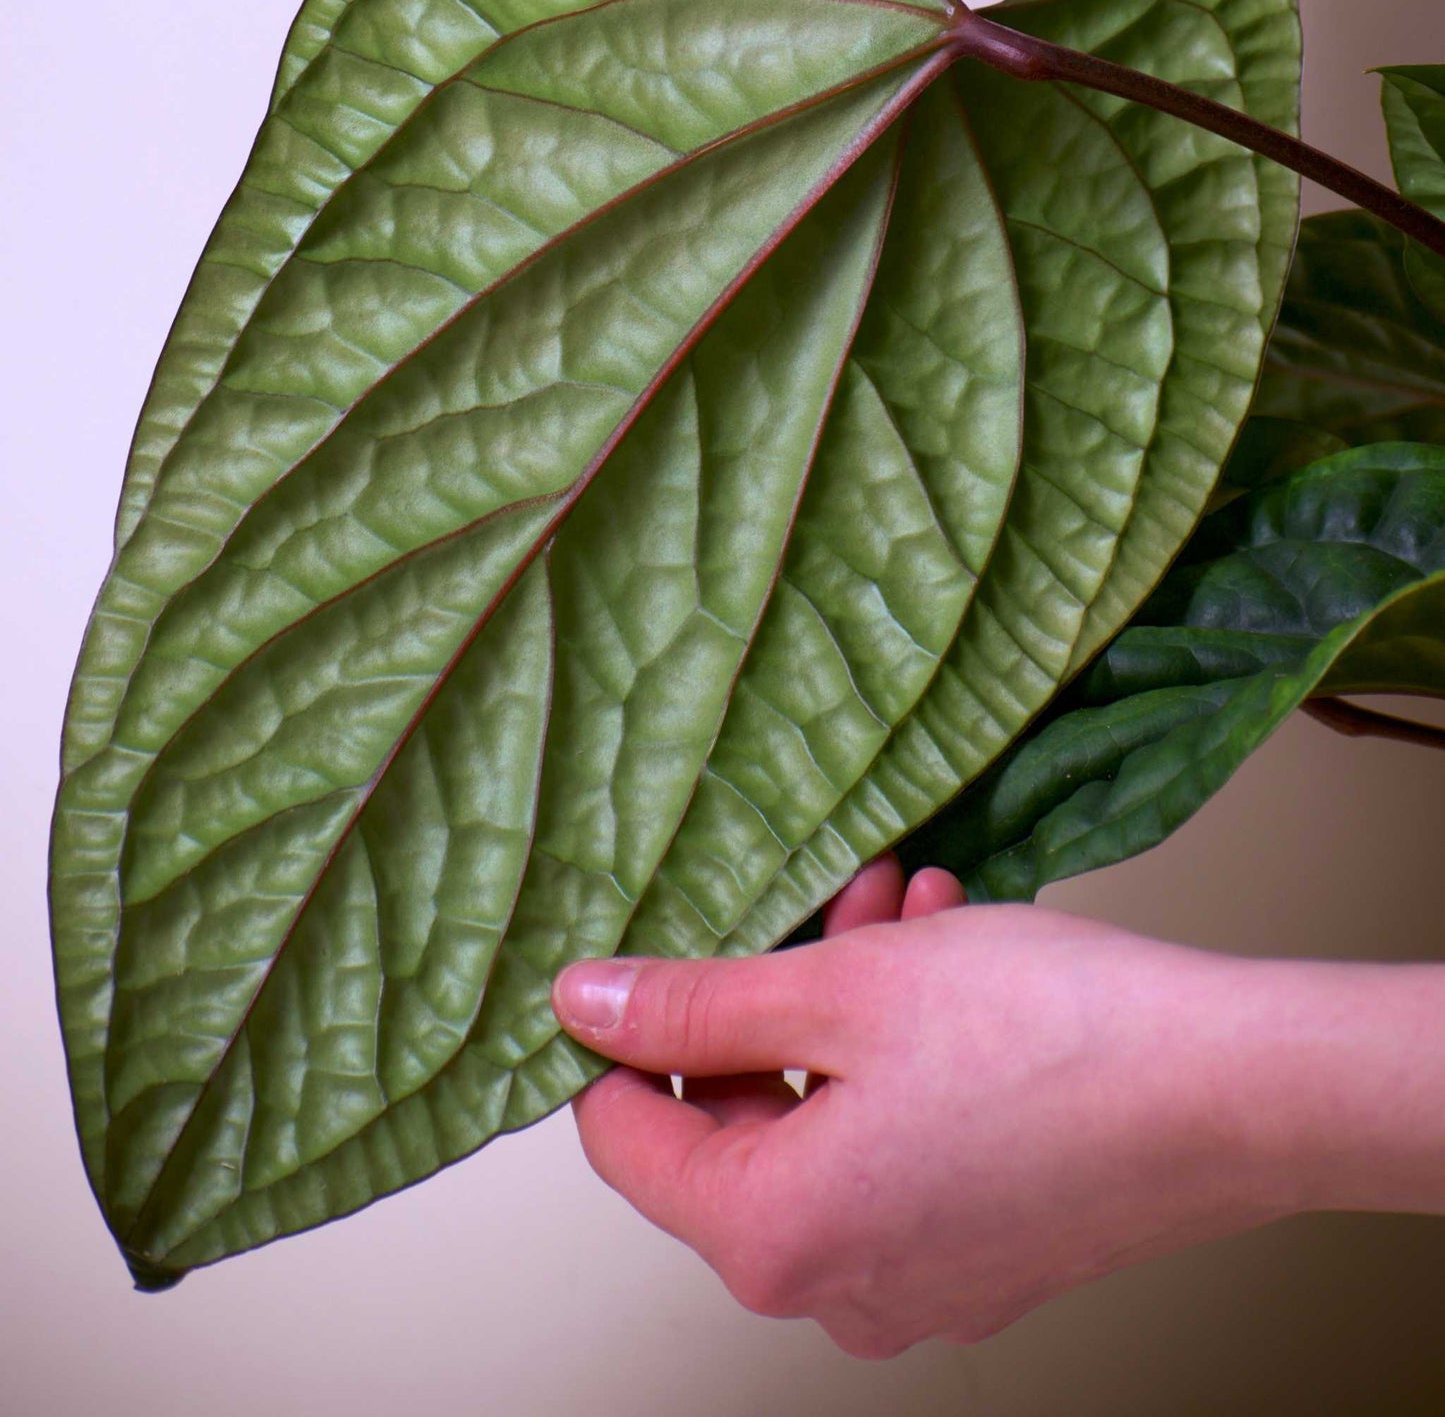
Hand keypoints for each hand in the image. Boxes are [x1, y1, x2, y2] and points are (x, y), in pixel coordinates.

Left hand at [553, 860, 1444, 1355]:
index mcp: (773, 1236)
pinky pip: (901, 1146)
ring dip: (850, 1002)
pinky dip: (907, 1055)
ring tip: (911, 902)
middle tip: (835, 899)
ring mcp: (917, 1280)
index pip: (624, 1139)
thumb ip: (692, 1005)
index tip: (664, 953)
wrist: (1232, 1090)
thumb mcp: (838, 986)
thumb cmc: (1046, 1037)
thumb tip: (584, 1005)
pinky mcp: (985, 1253)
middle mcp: (836, 1287)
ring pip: (829, 1117)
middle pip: (740, 1125)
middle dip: (775, 993)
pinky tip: (955, 952)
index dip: (629, 1034)